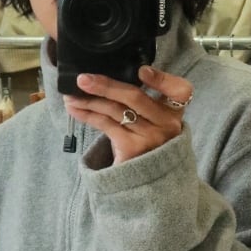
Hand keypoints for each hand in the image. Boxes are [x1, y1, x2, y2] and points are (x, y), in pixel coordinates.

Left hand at [62, 66, 193, 164]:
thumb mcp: (153, 121)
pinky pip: (106, 125)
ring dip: (89, 101)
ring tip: (70, 95)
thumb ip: (143, 101)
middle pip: (135, 98)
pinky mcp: (132, 149)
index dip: (162, 79)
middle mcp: (167, 125)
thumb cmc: (145, 142)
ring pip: (115, 111)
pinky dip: (87, 115)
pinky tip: (75, 109)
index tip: (141, 71)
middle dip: (106, 86)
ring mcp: (150, 137)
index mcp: (174, 112)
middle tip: (83, 79)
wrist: (145, 179)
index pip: (180, 91)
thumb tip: (106, 77)